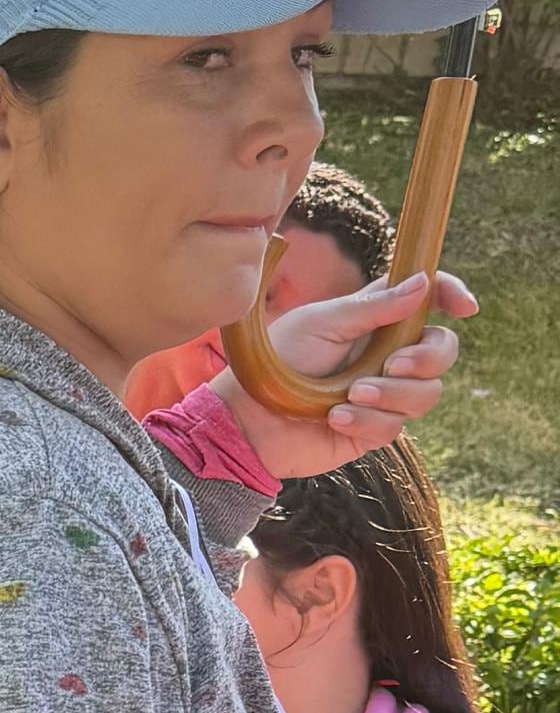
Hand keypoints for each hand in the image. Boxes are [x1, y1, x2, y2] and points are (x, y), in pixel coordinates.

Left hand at [222, 272, 474, 477]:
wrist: (247, 419)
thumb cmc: (275, 363)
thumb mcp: (320, 323)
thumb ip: (372, 307)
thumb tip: (422, 283)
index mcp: (375, 320)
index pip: (427, 301)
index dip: (451, 296)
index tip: (464, 306)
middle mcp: (385, 355)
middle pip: (441, 350)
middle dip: (427, 358)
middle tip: (392, 365)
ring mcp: (383, 393)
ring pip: (428, 393)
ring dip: (393, 394)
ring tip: (350, 395)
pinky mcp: (372, 429)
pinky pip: (395, 426)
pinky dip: (367, 420)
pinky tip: (334, 418)